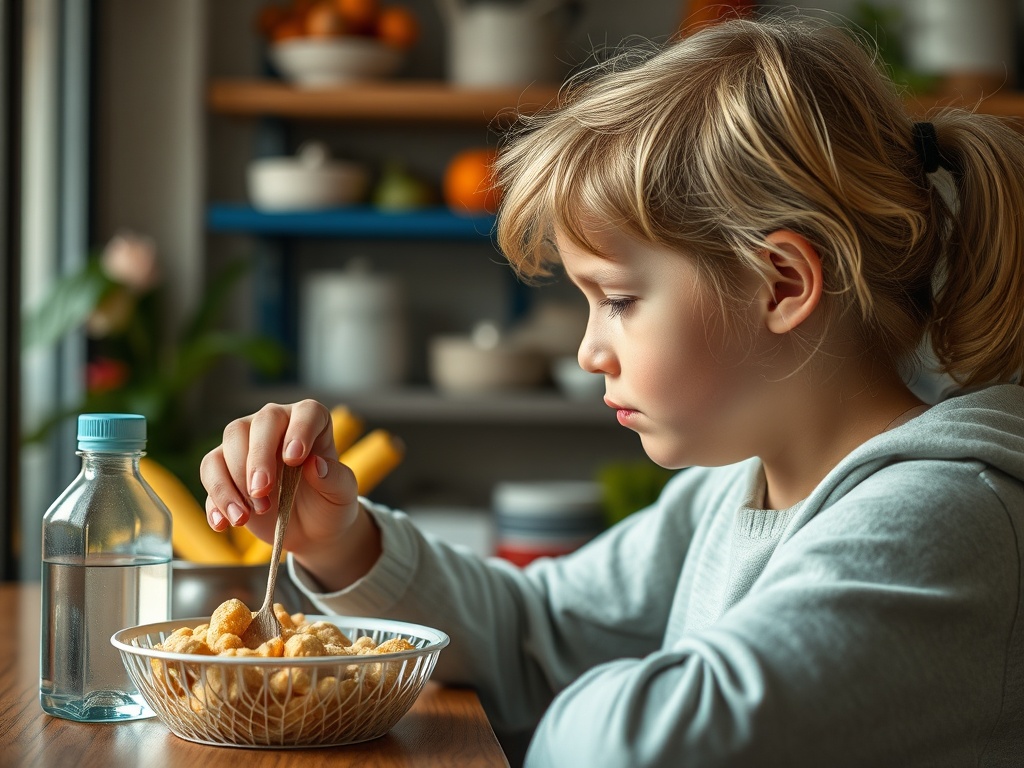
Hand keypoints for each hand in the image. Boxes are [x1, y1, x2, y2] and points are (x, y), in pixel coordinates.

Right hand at [200, 400, 363, 572]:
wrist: (311, 529)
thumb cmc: (329, 503)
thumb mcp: (342, 495)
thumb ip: (334, 479)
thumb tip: (314, 465)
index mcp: (310, 422)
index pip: (306, 413)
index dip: (299, 431)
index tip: (295, 459)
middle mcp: (275, 425)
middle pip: (257, 426)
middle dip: (257, 459)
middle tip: (261, 492)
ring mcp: (246, 445)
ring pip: (226, 447)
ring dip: (232, 483)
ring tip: (246, 517)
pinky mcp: (224, 469)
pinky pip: (210, 475)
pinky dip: (215, 500)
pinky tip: (224, 523)